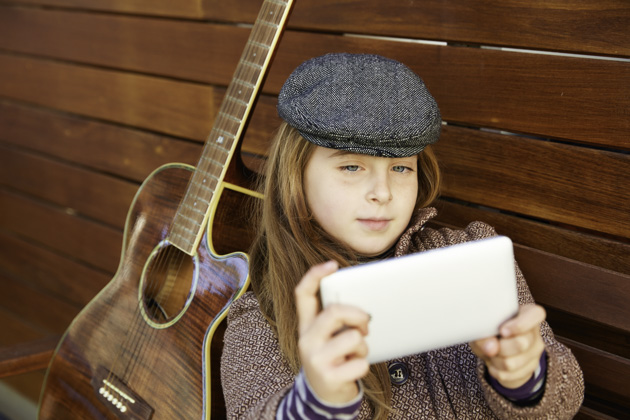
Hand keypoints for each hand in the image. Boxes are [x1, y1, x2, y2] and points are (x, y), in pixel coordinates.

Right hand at [295, 261, 370, 403]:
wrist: (324, 397)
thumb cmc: (332, 359)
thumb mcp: (326, 338)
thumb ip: (335, 320)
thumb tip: (360, 303)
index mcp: (306, 325)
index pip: (303, 294)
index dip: (315, 275)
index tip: (332, 265)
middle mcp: (306, 340)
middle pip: (334, 312)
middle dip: (357, 314)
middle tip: (365, 324)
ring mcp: (315, 359)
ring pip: (352, 338)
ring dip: (362, 346)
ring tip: (355, 354)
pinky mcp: (328, 377)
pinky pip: (359, 363)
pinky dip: (363, 366)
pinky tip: (353, 370)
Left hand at [470, 304, 545, 388]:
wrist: (494, 350)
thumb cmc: (488, 332)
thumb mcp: (482, 328)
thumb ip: (484, 334)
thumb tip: (491, 348)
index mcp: (526, 314)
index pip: (536, 314)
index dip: (520, 324)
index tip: (502, 331)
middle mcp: (534, 333)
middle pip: (521, 344)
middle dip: (500, 347)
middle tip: (491, 344)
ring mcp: (535, 352)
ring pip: (513, 363)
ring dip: (495, 360)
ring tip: (491, 353)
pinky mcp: (530, 368)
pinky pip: (509, 375)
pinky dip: (496, 370)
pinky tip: (494, 363)